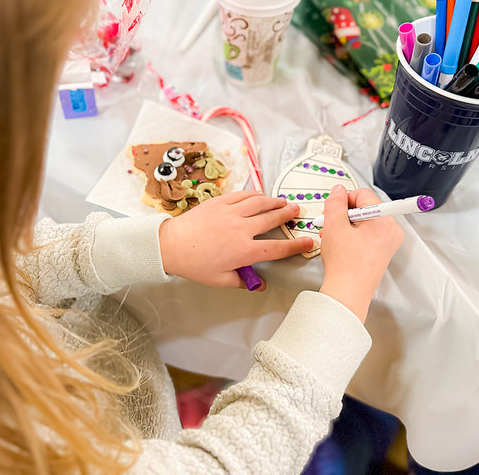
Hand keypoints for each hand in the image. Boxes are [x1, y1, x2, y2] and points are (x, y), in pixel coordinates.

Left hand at [159, 191, 313, 289]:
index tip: (307, 242)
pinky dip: (255, 194)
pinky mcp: (220, 202)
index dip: (295, 246)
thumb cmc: (194, 264)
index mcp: (244, 251)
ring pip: (260, 203)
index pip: (277, 248)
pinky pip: (243, 195)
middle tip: (296, 211)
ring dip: (274, 201)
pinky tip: (261, 195)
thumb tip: (258, 284)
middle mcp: (242, 229)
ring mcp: (231, 213)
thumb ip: (243, 281)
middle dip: (287, 215)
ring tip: (283, 201)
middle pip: (272, 219)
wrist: (172, 245)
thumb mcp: (220, 280)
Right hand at [318, 186, 402, 321]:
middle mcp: (391, 229)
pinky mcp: (384, 250)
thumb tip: (339, 190)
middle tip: (330, 223)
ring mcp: (389, 241)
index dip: (344, 199)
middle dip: (344, 213)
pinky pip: (368, 233)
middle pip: (365, 207)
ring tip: (333, 235)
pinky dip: (353, 234)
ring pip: (365, 220)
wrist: (348, 293)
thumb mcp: (334, 225)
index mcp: (384, 220)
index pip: (363, 194)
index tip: (333, 209)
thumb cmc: (344, 265)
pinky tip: (341, 243)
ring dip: (346, 224)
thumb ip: (335, 202)